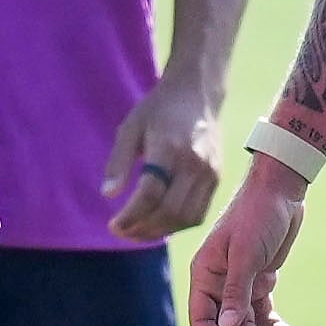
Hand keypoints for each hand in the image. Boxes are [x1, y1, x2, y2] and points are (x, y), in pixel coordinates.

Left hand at [104, 71, 221, 239]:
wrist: (198, 93)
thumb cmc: (159, 109)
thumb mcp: (130, 127)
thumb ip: (118, 161)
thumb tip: (108, 195)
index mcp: (170, 147)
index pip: (151, 192)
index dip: (131, 215)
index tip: (113, 224)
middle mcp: (195, 162)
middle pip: (169, 210)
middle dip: (142, 229)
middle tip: (121, 231)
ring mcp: (210, 172)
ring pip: (186, 217)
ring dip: (160, 232)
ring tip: (138, 232)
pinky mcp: (217, 177)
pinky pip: (199, 213)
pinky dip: (178, 225)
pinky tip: (159, 223)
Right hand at [188, 154, 304, 325]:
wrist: (281, 189)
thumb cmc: (257, 215)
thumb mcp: (246, 254)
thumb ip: (237, 291)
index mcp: (204, 274)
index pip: (202, 317)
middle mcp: (219, 281)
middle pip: (227, 324)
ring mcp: (240, 281)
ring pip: (246, 321)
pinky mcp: (261, 278)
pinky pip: (263, 309)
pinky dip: (274, 324)